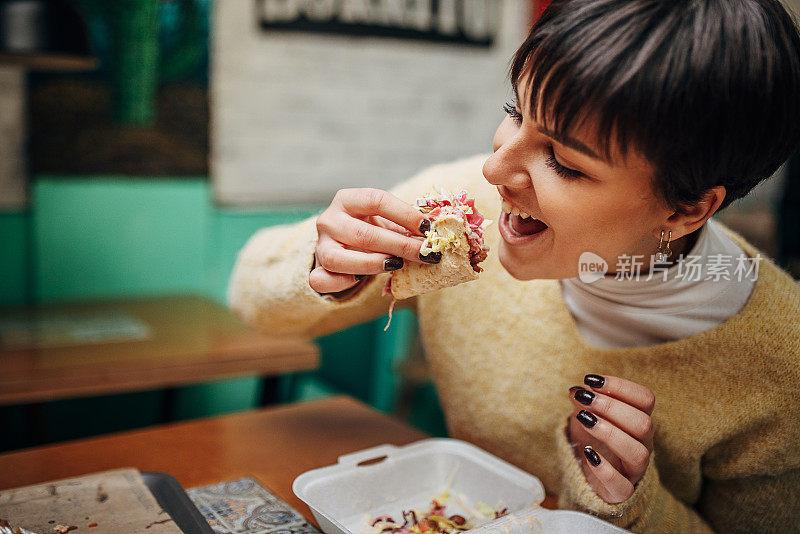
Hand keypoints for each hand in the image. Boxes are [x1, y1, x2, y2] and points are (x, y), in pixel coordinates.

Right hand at [310, 188, 428, 293]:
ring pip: (338, 259)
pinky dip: (343, 283)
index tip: (428, 228)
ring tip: (396, 265)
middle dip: (399, 245)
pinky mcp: (316, 269)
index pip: (376, 200)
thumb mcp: (385, 221)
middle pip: (363, 234)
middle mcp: (328, 220)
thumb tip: (433, 235)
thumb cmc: (370, 229)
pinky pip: (322, 280)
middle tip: (425, 254)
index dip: (405, 214)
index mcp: (347, 200)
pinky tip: (360, 280)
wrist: (341, 244)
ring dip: (372, 264)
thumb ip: (404, 226)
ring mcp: (320, 246)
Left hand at [567, 374, 655, 503]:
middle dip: (613, 407)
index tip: (591, 380)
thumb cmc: (591, 439)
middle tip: (586, 399)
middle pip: (644, 424)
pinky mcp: (621, 492)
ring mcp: (634, 470)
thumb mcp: (584, 416)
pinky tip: (588, 454)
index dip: (621, 386)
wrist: (585, 474)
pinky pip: (622, 486)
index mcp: (637, 421)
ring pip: (638, 453)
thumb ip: (582, 402)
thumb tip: (576, 390)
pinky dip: (605, 470)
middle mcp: (642, 444)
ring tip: (585, 420)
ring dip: (611, 433)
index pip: (645, 399)